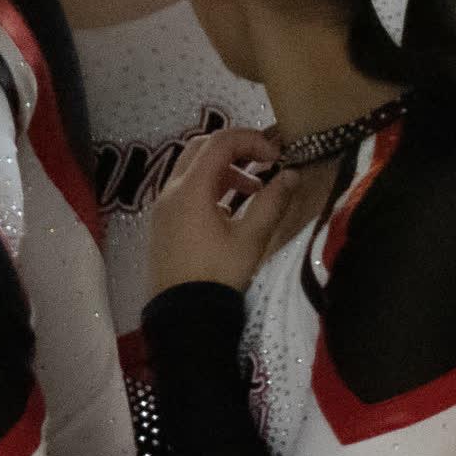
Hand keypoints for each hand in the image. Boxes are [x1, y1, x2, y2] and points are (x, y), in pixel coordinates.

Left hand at [142, 128, 304, 302]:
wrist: (183, 315)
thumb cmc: (219, 274)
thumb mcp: (251, 239)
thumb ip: (272, 202)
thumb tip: (292, 175)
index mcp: (191, 189)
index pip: (221, 143)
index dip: (252, 140)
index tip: (277, 157)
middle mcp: (171, 190)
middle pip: (201, 148)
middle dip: (236, 148)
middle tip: (264, 161)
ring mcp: (163, 206)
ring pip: (192, 169)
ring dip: (224, 168)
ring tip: (253, 189)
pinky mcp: (163, 222)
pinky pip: (185, 189)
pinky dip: (210, 186)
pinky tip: (229, 211)